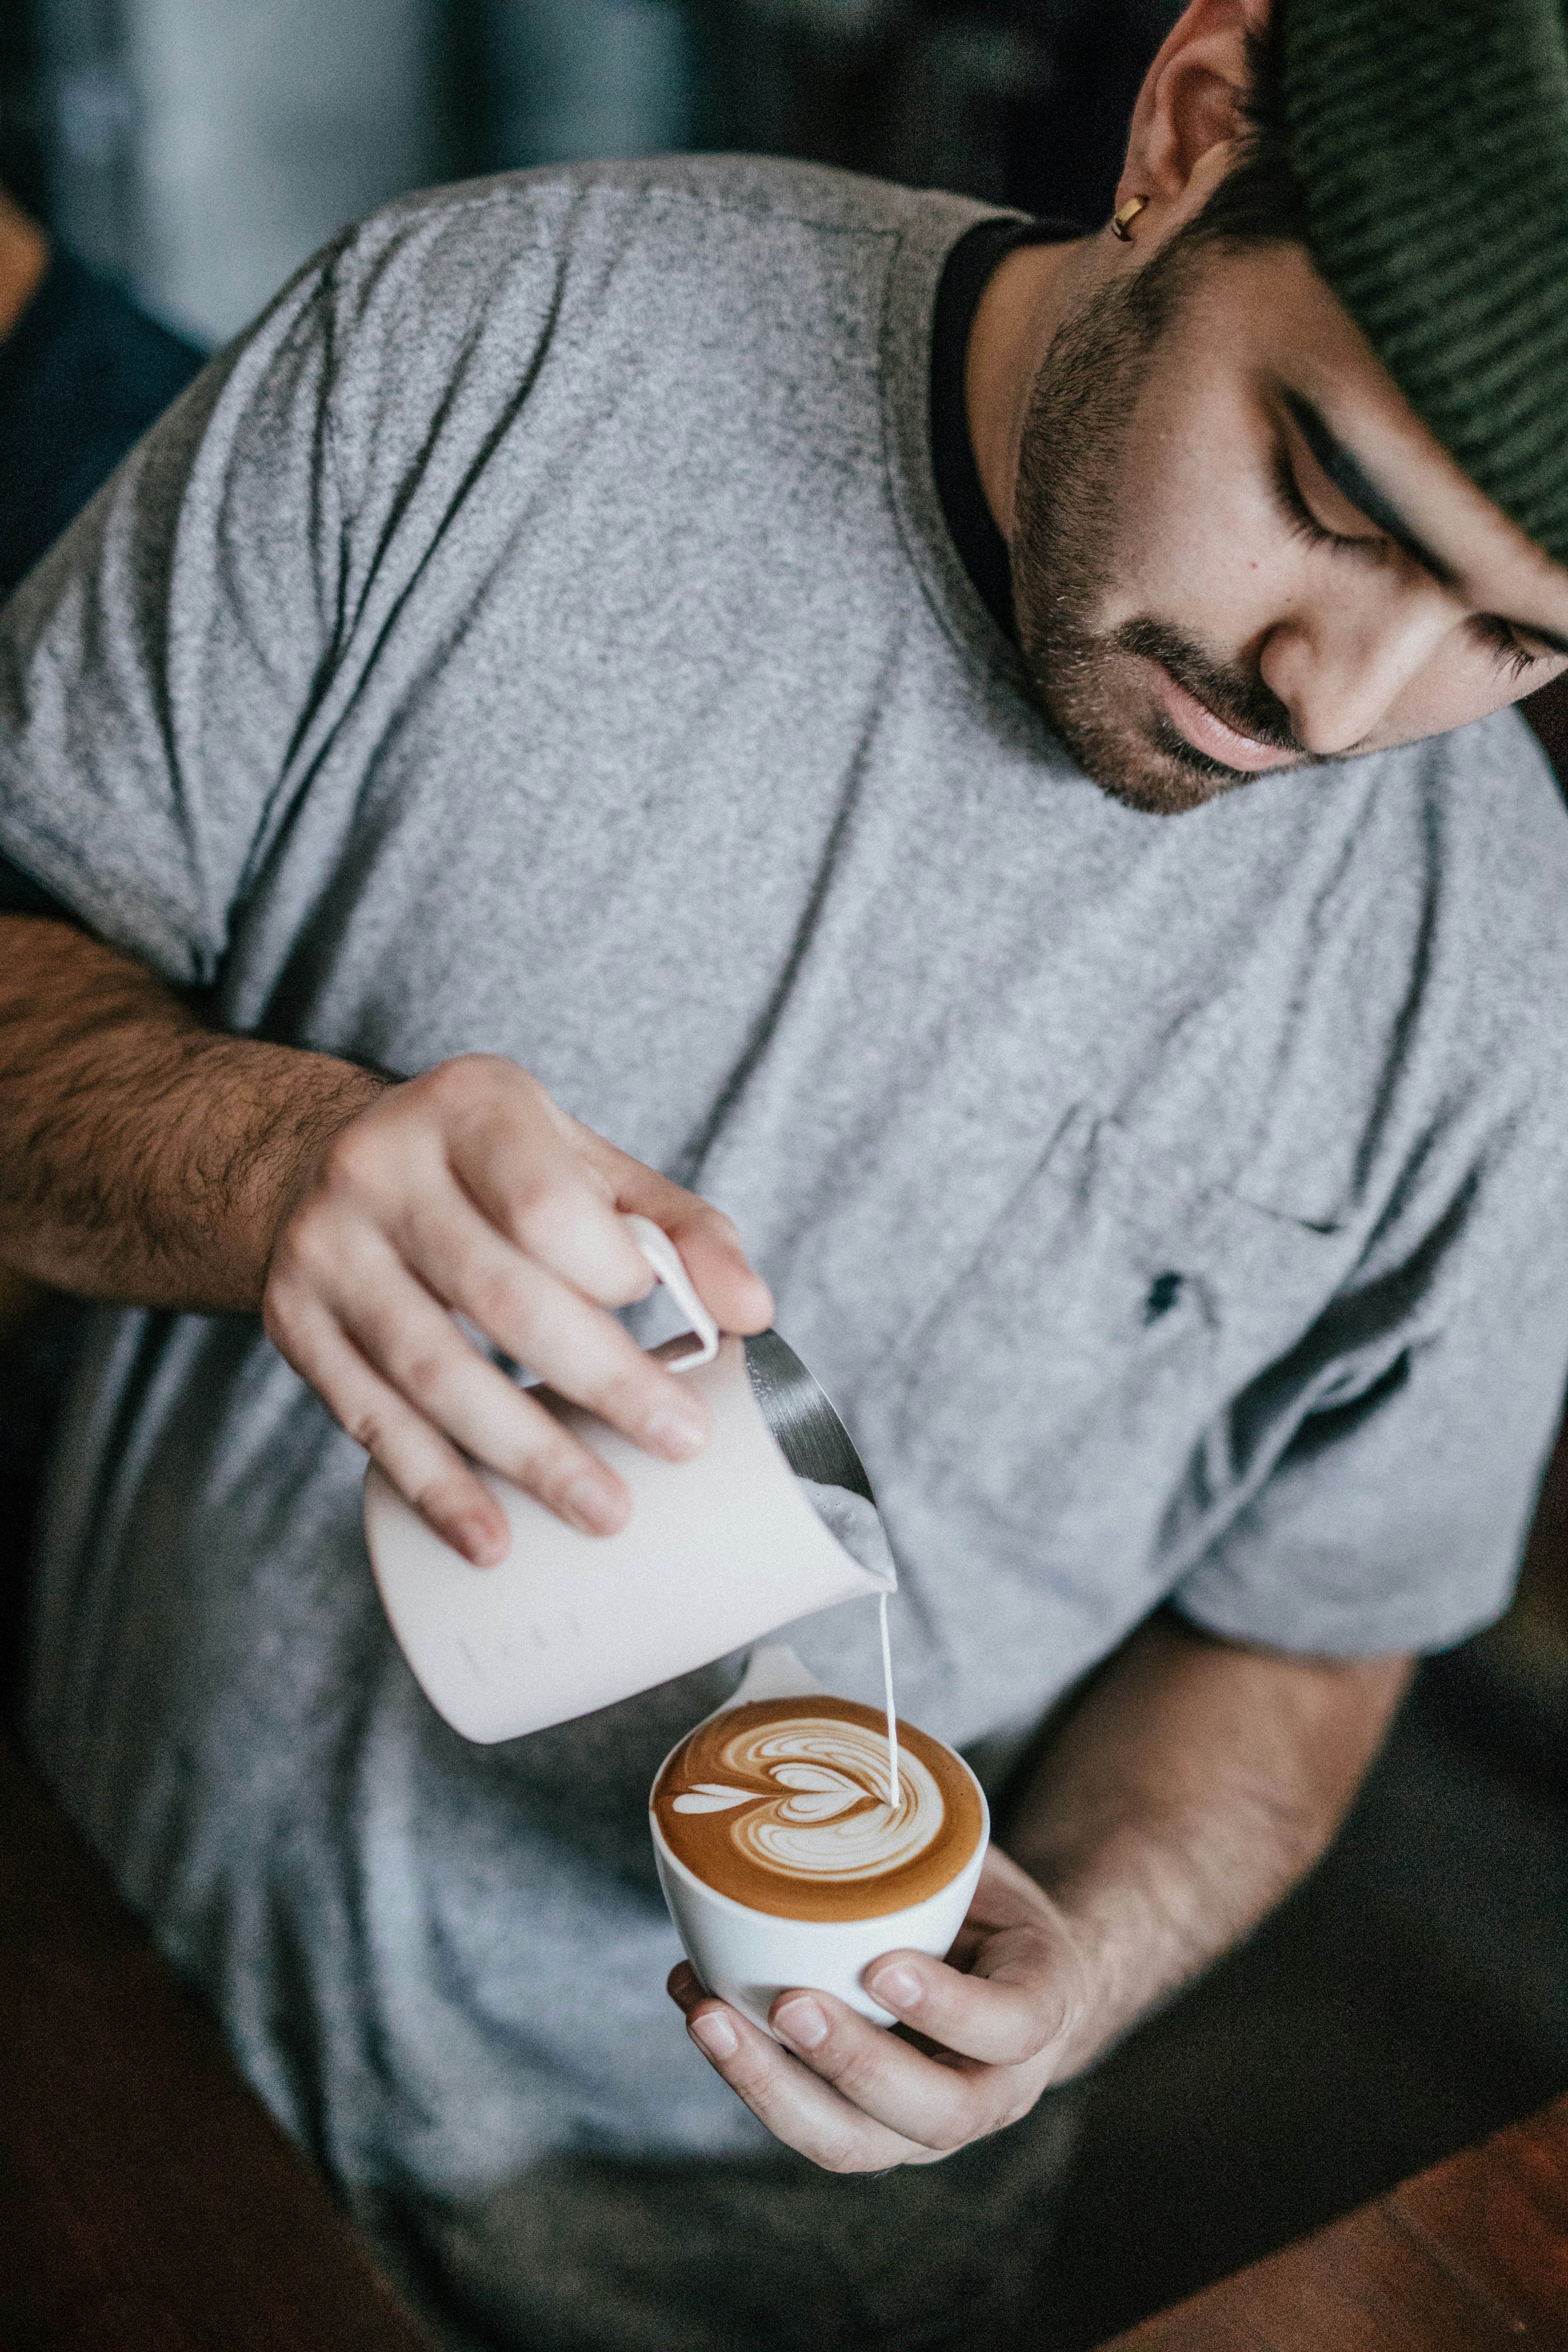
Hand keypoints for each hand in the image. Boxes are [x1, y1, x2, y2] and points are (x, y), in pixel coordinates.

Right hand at [262, 1054, 771, 1561]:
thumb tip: (751, 1311)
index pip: (545, 1202)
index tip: (663, 1318)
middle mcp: (380, 1168)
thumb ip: (676, 1226)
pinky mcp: (294, 1322)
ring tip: (605, 1511)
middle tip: (679, 1441)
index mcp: (469, 1107)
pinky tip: (488, 1537)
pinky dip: (434, 1486)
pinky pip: (369, 1419)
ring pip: (433, 1371)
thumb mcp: (578, 1161)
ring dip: (525, 1454)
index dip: (611, 1272)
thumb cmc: (484, 1168)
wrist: (316, 1159)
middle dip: (601, 1380)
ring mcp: (327, 1248)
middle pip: (499, 1295)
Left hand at [666, 1848, 1091, 2172]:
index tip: (883, 1966)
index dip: (950, 2007)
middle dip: (852, 2062)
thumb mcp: (982, 1860)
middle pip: (934, 2113)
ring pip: (856, 2143)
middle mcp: (993, 2087)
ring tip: (709, 2016)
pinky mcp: (867, 2127)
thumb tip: (833, 1730)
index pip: (1012, 2026)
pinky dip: (748, 2072)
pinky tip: (699, 2004)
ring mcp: (924, 2123)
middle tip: (788, 2002)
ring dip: (773, 2086)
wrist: (1003, 1974)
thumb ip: (930, 1825)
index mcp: (1039, 2008)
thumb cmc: (984, 1902)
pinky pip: (809, 2121)